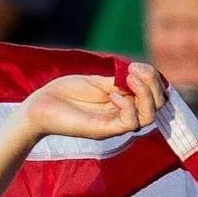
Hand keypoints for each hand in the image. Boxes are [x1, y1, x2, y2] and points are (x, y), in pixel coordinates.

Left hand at [17, 63, 163, 143]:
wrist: (40, 106)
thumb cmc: (65, 92)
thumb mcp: (98, 81)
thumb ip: (120, 80)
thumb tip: (142, 73)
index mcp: (122, 103)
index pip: (154, 96)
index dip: (153, 79)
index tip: (137, 65)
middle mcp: (122, 116)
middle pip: (157, 107)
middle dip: (154, 85)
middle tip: (136, 71)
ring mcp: (113, 125)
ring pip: (148, 117)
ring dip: (145, 94)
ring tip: (130, 78)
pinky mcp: (103, 131)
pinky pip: (129, 122)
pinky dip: (127, 104)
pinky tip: (113, 93)